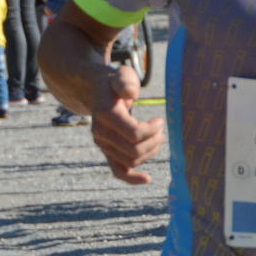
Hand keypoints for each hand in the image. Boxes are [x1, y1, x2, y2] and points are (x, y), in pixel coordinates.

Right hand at [90, 64, 164, 185]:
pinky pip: (118, 171)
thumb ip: (125, 82)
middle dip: (154, 141)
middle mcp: (101, 133)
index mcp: (106, 114)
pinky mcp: (106, 151)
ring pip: (131, 161)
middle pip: (135, 150)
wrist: (94, 90)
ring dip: (150, 152)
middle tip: (162, 129)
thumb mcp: (121, 75)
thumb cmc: (113, 82)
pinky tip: (148, 180)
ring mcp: (102, 144)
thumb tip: (130, 94)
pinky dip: (132, 178)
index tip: (159, 120)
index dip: (152, 130)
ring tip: (158, 138)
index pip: (135, 133)